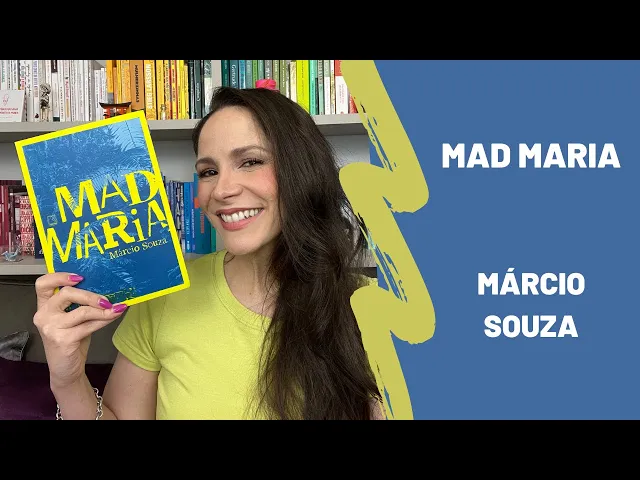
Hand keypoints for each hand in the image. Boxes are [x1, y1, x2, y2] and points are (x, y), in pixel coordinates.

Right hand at [33, 272, 126, 389]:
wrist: (65, 370)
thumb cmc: (70, 340)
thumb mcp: (72, 318)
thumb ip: (79, 304)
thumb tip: (106, 288)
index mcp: (43, 306)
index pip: (42, 284)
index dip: (60, 276)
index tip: (80, 277)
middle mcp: (43, 315)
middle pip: (66, 293)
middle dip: (91, 295)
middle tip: (107, 299)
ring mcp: (51, 328)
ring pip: (82, 311)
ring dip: (102, 309)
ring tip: (116, 308)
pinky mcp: (63, 339)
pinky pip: (89, 325)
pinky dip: (104, 319)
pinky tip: (113, 316)